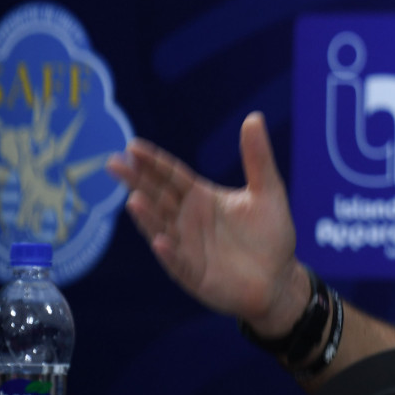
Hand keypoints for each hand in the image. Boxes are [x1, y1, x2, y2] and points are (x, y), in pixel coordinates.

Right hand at [106, 112, 305, 334]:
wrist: (280, 277)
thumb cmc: (271, 234)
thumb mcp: (267, 191)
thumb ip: (258, 157)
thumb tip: (254, 117)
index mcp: (201, 198)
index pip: (172, 176)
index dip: (154, 162)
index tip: (133, 146)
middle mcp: (187, 220)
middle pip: (157, 196)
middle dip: (136, 181)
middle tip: (114, 163)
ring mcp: (187, 247)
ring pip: (161, 228)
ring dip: (148, 216)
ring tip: (134, 200)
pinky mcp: (194, 273)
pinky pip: (178, 262)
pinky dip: (169, 252)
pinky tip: (160, 241)